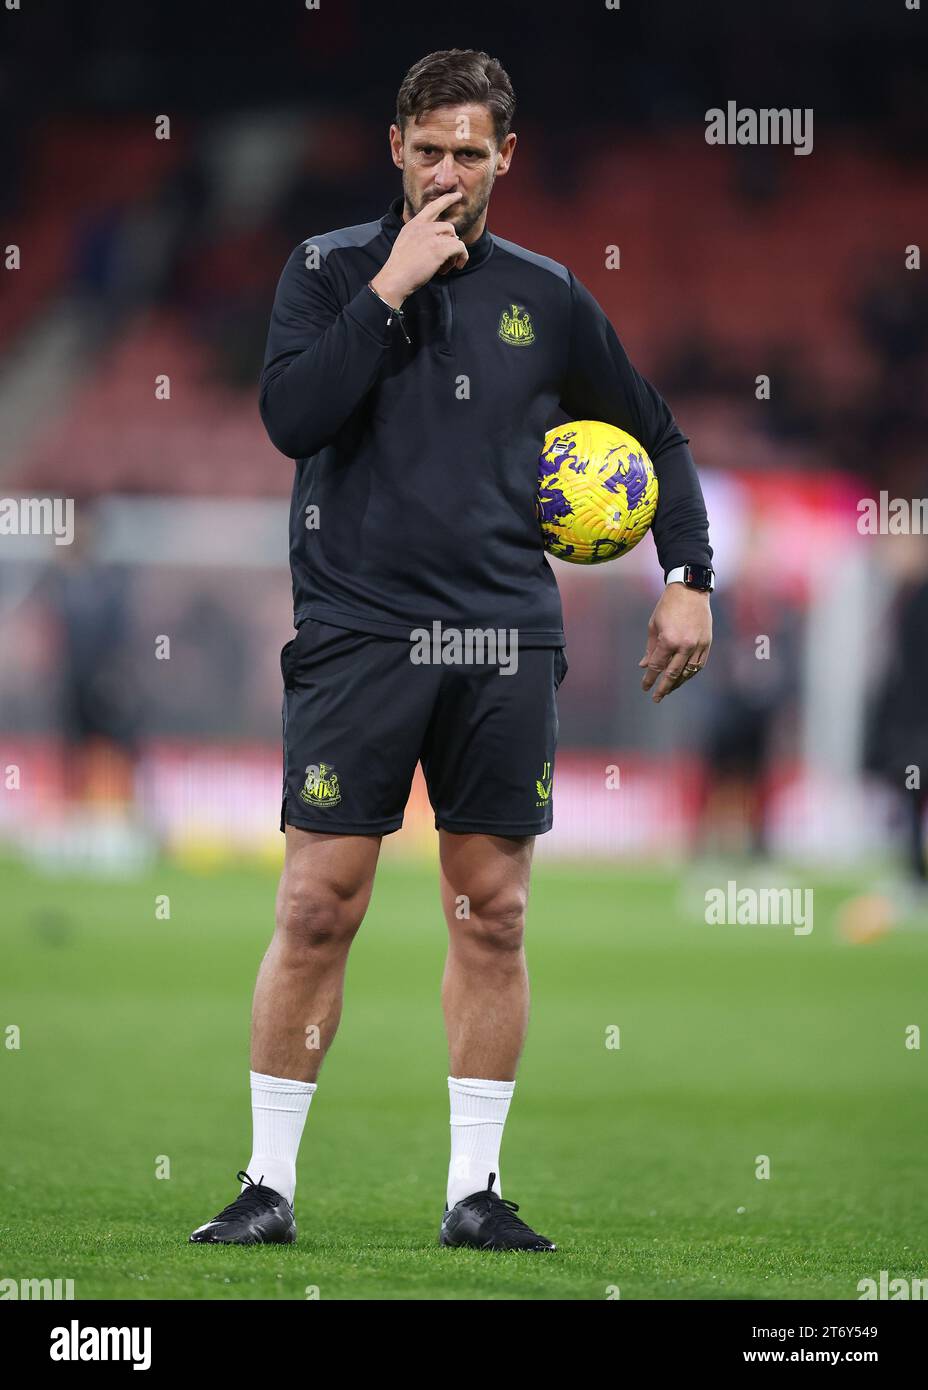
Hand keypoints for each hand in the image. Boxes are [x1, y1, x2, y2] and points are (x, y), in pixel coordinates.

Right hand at [370, 191, 467, 307]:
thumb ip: (419, 235)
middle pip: (449, 228)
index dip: (447, 199)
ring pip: (456, 239)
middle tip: (444, 261)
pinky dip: (462, 257)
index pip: (433, 206)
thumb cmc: (400, 267)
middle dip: (450, 243)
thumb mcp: (405, 242)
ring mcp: (432, 236)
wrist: (395, 278)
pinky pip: (460, 248)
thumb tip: (441, 239)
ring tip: (445, 267)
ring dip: (454, 254)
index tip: (458, 195)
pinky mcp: (439, 248)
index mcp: (414, 224)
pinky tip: (456, 266)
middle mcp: (423, 226)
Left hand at [639, 583, 711, 702]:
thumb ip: (650, 648)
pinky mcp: (707, 643)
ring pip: (688, 672)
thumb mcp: (654, 625)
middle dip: (663, 688)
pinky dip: (691, 673)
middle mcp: (685, 646)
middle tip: (656, 697)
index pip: (657, 667)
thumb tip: (644, 666)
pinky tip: (683, 677)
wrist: (690, 590)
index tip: (645, 688)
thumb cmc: (668, 606)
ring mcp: (698, 645)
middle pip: (673, 674)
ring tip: (669, 689)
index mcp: (669, 640)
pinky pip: (699, 665)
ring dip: (678, 683)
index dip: (650, 679)